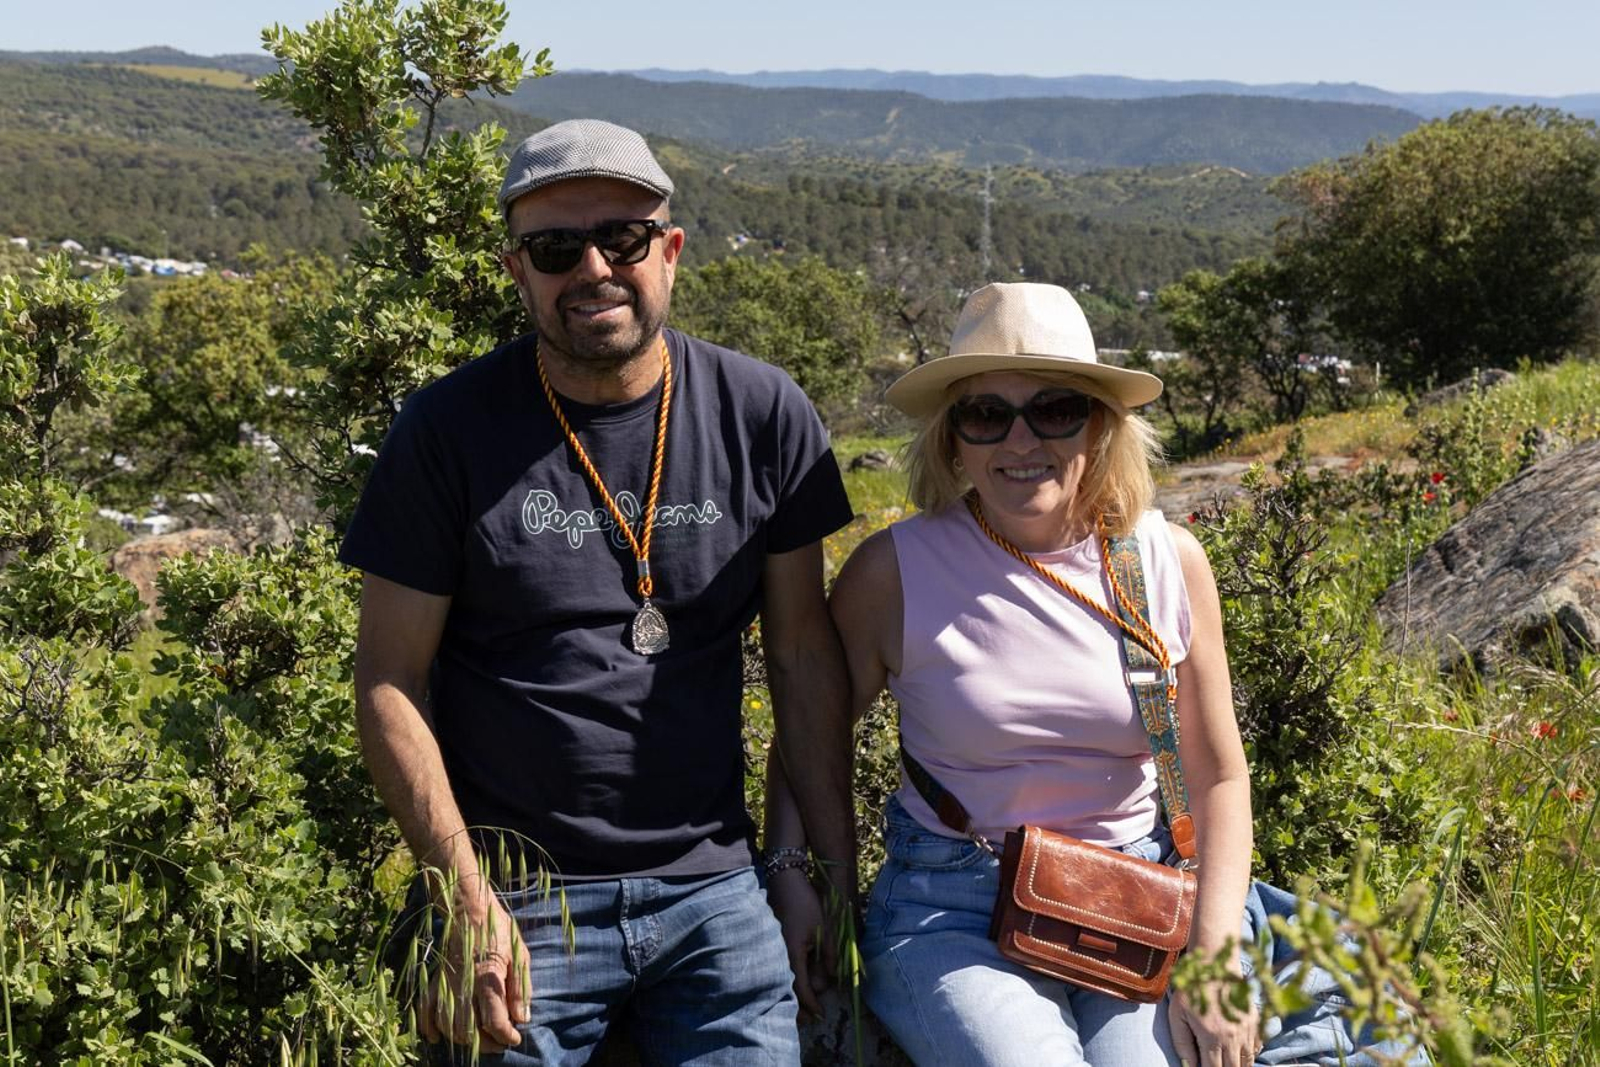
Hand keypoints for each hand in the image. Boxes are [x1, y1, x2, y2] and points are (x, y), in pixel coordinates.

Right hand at [419, 890, 530, 1052]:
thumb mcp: (518, 955)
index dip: (506, 1035)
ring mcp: (445, 984)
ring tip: (480, 1041)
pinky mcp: (434, 981)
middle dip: (486, 1044)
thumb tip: (522, 1018)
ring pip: (446, 1025)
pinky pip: (424, 1010)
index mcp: (487, 978)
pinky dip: (428, 1027)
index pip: (494, 1020)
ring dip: (462, 1040)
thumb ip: (521, 988)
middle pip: (467, 1030)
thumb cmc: (498, 931)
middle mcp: (463, 985)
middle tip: (500, 1043)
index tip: (515, 1038)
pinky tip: (437, 1037)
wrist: (470, 910)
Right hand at [767, 867, 834, 1020]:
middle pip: (788, 988)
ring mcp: (775, 948)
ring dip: (794, 994)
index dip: (811, 1003)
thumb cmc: (805, 903)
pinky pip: (782, 968)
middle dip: (799, 1006)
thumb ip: (829, 954)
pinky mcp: (775, 942)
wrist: (784, 881)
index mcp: (792, 953)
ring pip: (784, 979)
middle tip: (809, 1021)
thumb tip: (833, 977)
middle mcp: (779, 954)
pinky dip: (790, 980)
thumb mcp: (823, 928)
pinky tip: (796, 983)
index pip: (801, 987)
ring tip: (803, 1010)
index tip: (820, 1015)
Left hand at [1168, 977, 1259, 1066]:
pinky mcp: (1256, 1022)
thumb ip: (1182, 1044)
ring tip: (1224, 1059)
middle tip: (1213, 1062)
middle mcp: (1233, 1038)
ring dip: (1236, 1065)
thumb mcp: (1177, 1015)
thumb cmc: (1192, 989)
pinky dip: (1248, 1054)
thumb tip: (1188, 1066)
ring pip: (1247, 1062)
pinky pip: (1256, 1048)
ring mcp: (1247, 1030)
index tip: (1202, 1066)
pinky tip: (1236, 1050)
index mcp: (1212, 1037)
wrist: (1216, 964)